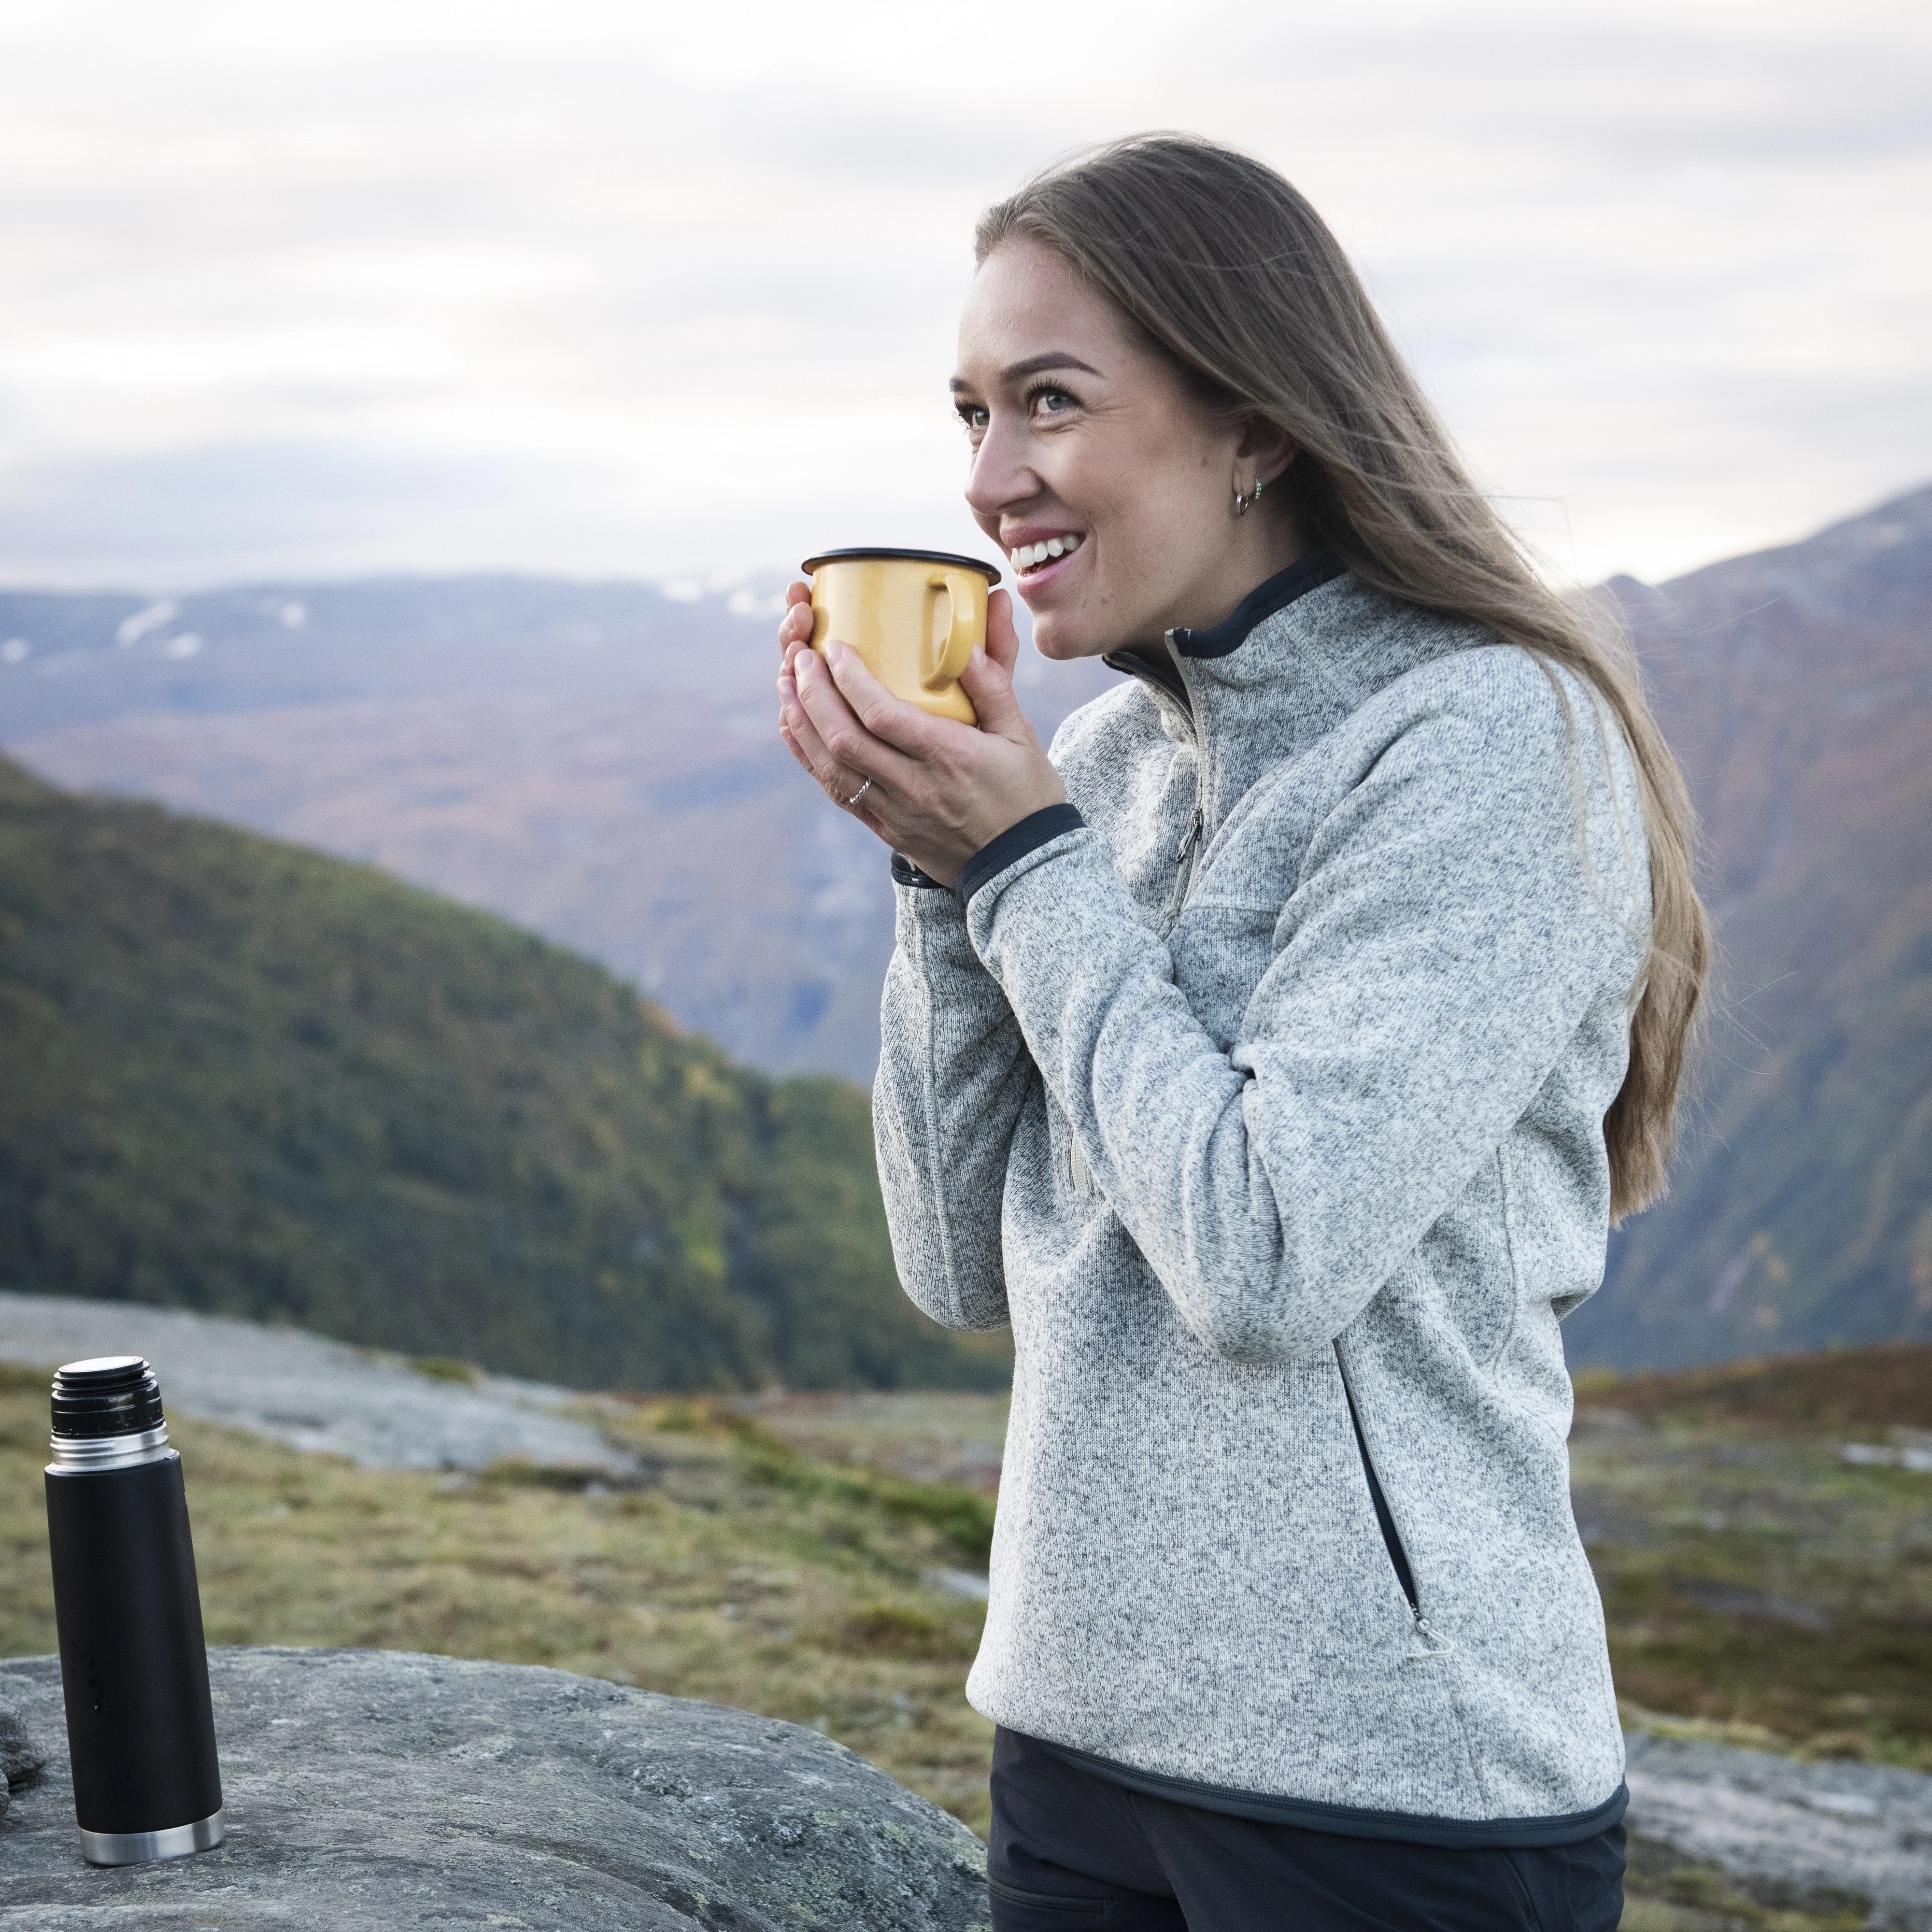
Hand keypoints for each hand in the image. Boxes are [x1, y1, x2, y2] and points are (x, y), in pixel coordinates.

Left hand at [775, 580, 1065, 887]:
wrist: (1022, 868)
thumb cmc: (1026, 796)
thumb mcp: (1021, 737)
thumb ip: (993, 687)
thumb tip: (967, 644)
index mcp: (949, 757)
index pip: (882, 715)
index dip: (850, 679)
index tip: (836, 648)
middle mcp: (914, 786)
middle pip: (844, 738)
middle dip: (812, 693)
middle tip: (799, 657)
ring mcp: (894, 812)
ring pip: (831, 766)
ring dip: (801, 723)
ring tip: (784, 685)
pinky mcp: (885, 829)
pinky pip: (837, 792)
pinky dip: (809, 757)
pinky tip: (795, 730)